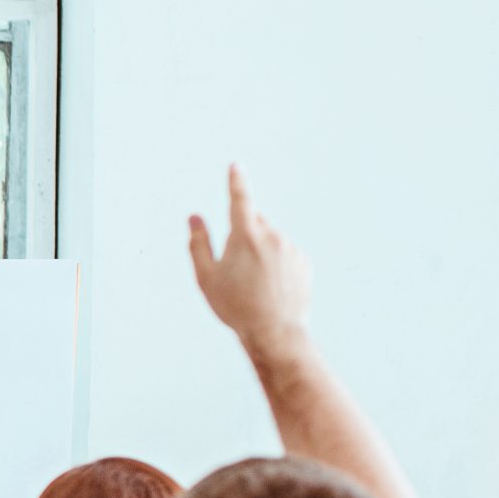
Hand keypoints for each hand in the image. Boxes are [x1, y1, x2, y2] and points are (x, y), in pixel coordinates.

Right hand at [189, 165, 309, 360]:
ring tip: (254, 284)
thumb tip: (195, 218)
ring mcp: (291, 248)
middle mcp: (272, 235)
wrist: (275, 331)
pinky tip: (270, 287)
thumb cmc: (235, 305)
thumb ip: (199, 243)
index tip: (235, 167)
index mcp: (245, 236)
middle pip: (253, 222)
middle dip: (242, 235)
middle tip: (234, 268)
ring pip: (270, 239)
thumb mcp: (206, 276)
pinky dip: (275, 264)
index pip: (240, 199)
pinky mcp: (303, 262)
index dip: (236, 181)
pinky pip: (285, 254)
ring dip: (259, 252)